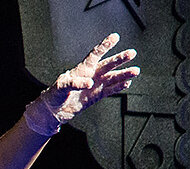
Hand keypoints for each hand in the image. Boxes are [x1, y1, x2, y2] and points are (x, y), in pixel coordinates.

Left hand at [25, 33, 139, 133]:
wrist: (53, 111)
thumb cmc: (54, 95)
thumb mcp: (61, 87)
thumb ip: (75, 83)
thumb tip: (90, 83)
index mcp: (82, 69)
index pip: (95, 54)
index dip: (105, 45)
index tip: (115, 37)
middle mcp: (91, 75)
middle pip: (108, 65)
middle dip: (120, 59)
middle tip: (132, 53)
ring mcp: (95, 85)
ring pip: (112, 78)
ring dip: (123, 74)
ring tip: (135, 71)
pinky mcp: (96, 96)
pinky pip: (110, 90)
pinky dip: (118, 87)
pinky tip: (127, 83)